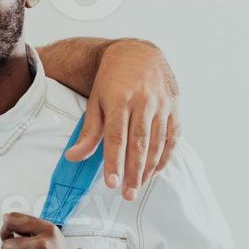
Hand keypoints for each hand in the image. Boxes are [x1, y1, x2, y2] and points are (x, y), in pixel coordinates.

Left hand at [63, 39, 178, 200]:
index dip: (114, 162)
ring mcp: (162, 104)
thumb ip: (88, 131)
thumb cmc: (111, 80)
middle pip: (139, 144)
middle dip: (133, 172)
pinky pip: (172, 136)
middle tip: (127, 195)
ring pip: (157, 143)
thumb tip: (73, 157)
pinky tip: (155, 171)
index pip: (117, 137)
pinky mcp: (175, 107)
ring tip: (138, 187)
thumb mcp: (95, 101)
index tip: (111, 183)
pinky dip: (165, 156)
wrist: (138, 53)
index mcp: (119, 100)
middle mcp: (144, 102)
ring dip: (148, 168)